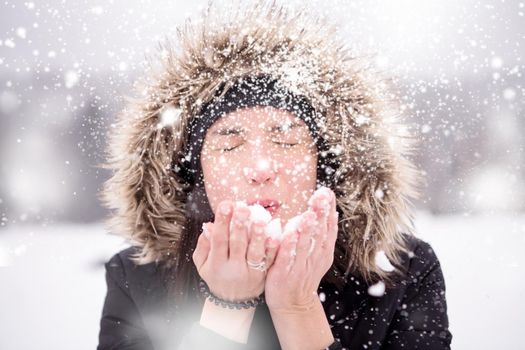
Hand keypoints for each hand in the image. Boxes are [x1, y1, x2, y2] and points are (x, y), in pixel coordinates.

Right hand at [192, 200, 277, 300]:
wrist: (232, 302)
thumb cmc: (216, 276)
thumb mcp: (202, 264)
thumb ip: (203, 246)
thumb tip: (208, 226)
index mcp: (216, 264)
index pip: (219, 240)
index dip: (222, 222)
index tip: (226, 204)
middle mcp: (233, 269)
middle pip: (237, 244)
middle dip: (239, 225)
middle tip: (243, 208)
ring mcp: (250, 273)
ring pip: (254, 253)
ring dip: (257, 236)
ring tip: (259, 220)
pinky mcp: (263, 275)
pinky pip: (269, 261)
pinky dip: (272, 249)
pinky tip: (275, 236)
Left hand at [264, 188, 337, 311]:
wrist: (293, 304)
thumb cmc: (302, 273)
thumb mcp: (315, 252)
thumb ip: (320, 233)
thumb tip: (327, 209)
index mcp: (323, 250)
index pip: (328, 227)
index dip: (328, 209)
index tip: (327, 191)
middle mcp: (314, 257)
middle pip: (320, 233)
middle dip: (321, 214)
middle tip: (321, 196)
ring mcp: (301, 265)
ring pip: (306, 244)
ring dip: (308, 228)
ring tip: (310, 213)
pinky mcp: (285, 272)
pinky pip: (288, 257)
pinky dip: (290, 244)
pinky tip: (289, 232)